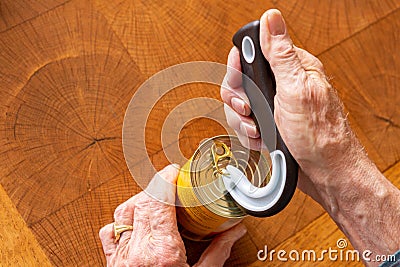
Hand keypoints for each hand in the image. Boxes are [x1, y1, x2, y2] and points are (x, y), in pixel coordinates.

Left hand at [99, 164, 246, 265]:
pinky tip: (136, 220)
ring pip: (123, 211)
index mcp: (163, 254)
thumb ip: (218, 253)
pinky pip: (110, 231)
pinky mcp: (113, 262)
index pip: (158, 201)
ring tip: (157, 198)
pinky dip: (122, 219)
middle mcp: (138, 252)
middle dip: (156, 184)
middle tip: (172, 181)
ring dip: (140, 198)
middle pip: (141, 201)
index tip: (175, 170)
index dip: (165, 178)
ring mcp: (122, 257)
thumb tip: (234, 231)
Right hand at [221, 9, 399, 259]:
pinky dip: (250, 135)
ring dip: (243, 122)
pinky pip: (245, 124)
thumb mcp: (297, 89)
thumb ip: (280, 54)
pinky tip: (262, 140)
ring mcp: (274, 107)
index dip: (239, 69)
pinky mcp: (269, 125)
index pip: (253, 54)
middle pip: (240, 82)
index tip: (241, 84)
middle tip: (250, 110)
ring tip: (259, 130)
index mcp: (292, 68)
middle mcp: (281, 85)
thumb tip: (271, 18)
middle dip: (239, 101)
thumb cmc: (319, 135)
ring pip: (239, 106)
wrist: (325, 174)